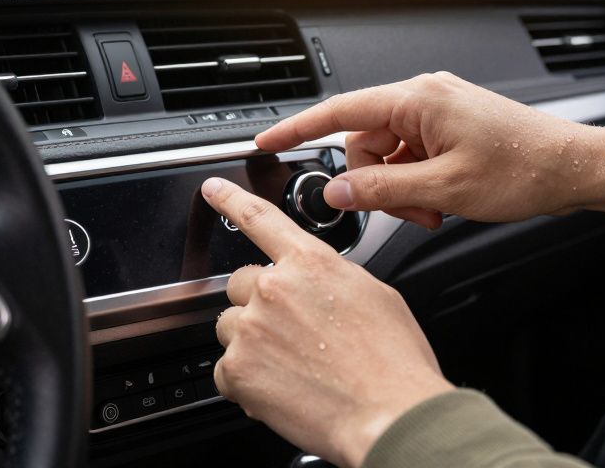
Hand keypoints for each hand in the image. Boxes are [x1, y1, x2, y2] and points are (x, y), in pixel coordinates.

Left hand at [201, 177, 451, 467]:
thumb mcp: (374, 295)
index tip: (211, 189)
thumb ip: (331, 277)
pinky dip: (246, 382)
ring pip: (231, 327)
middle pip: (240, 284)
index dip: (230, 198)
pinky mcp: (238, 370)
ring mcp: (251, 329)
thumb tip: (316, 282)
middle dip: (258, 305)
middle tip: (291, 335)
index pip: (260, 218)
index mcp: (310, 263)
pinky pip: (225, 370)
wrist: (390, 415)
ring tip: (293, 366)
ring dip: (251, 343)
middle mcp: (274, 289)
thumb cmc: (392, 362)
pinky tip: (282, 390)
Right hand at [256, 72, 604, 231]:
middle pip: (364, 142)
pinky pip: (411, 156)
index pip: (339, 112)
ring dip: (400, 189)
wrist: (576, 167)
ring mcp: (438, 111)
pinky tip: (442, 202)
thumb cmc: (526, 169)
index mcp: (418, 99)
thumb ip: (382, 191)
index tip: (266, 142)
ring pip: (387, 154)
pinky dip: (418, 184)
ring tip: (434, 210)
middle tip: (408, 210)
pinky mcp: (450, 127)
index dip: (297, 129)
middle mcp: (424, 97)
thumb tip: (337, 192)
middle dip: (376, 182)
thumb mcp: (446, 190)